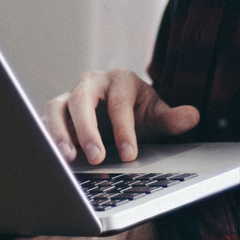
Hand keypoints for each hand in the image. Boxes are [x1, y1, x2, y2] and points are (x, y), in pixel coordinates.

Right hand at [43, 68, 200, 164]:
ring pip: (57, 107)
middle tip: (96, 158)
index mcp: (120, 80)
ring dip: (59, 133)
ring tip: (67, 159)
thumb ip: (172, 119)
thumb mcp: (158, 117)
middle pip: (82, 99)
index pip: (119, 103)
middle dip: (88, 129)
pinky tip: (53, 158)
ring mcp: (70, 96)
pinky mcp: (56, 113)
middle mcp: (92, 83)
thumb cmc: (140, 115)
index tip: (130, 155)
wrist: (122, 115)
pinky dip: (47, 138)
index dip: (124, 129)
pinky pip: (46, 121)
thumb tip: (193, 116)